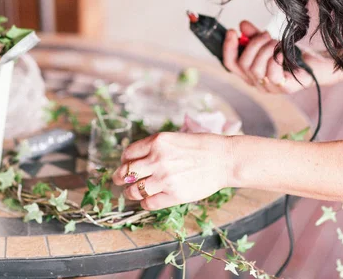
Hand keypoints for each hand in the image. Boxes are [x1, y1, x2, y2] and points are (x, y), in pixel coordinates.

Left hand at [112, 132, 232, 210]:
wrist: (224, 159)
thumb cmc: (202, 146)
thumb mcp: (174, 138)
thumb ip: (155, 147)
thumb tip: (135, 158)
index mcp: (157, 142)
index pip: (128, 153)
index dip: (124, 160)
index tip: (126, 164)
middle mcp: (157, 159)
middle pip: (126, 172)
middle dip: (119, 177)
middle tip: (119, 180)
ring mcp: (165, 178)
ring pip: (134, 190)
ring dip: (130, 192)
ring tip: (132, 192)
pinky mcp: (174, 195)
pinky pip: (149, 203)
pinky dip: (144, 203)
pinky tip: (147, 200)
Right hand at [223, 20, 330, 93]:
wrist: (319, 64)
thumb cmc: (294, 55)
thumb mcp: (270, 41)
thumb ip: (254, 35)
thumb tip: (242, 24)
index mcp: (250, 73)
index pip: (230, 64)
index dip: (228, 48)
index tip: (232, 31)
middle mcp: (257, 83)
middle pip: (242, 65)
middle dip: (253, 45)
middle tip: (266, 34)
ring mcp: (270, 88)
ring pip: (255, 69)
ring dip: (265, 50)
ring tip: (276, 42)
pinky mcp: (284, 89)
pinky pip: (271, 75)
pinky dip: (275, 59)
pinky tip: (282, 52)